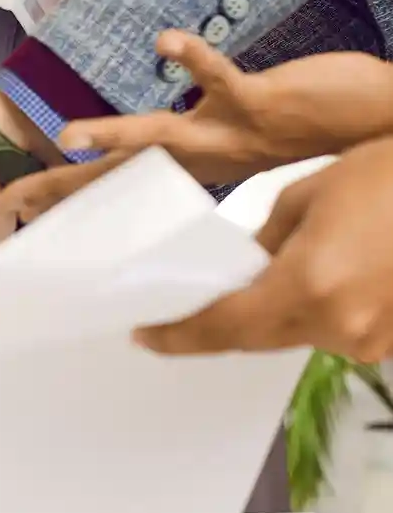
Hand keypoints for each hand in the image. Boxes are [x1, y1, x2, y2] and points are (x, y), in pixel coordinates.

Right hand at [3, 35, 392, 222]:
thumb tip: (162, 134)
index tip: (15, 206)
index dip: (64, 192)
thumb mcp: (244, 141)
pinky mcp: (259, 101)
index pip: (117, 182)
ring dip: (115, 137)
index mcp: (195, 167)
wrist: (381, 121)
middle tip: (14, 198)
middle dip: (65, 184)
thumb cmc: (315, 124)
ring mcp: (228, 132)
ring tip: (72, 134)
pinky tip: (165, 42)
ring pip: (160, 136)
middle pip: (120, 172)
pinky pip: (218, 78)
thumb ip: (202, 137)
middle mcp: (204, 157)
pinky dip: (192, 58)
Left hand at [135, 136, 392, 358]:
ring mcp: (372, 339)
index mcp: (306, 287)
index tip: (144, 336)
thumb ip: (265, 244)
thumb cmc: (387, 173)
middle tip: (184, 310)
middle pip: (257, 337)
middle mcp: (339, 325)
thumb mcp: (306, 197)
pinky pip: (339, 329)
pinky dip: (320, 308)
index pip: (223, 327)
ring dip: (276, 313)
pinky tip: (320, 280)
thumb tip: (245, 271)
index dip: (179, 336)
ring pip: (299, 334)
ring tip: (257, 283)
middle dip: (222, 323)